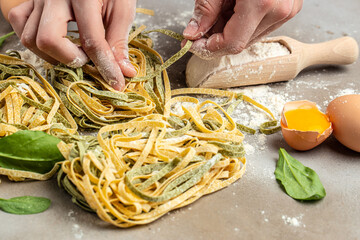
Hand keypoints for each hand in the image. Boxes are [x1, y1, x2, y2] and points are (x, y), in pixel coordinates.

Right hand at [7, 0, 136, 89]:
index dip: (105, 66)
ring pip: (29, 37)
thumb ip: (119, 40)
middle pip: (48, 39)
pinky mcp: (31, 0)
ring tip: (74, 52)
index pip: (92, 40)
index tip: (116, 83)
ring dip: (53, 54)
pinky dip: (33, 39)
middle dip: (70, 59)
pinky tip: (54, 42)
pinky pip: (19, 23)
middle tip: (87, 59)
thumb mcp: (122, 9)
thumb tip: (124, 72)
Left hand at [183, 0, 302, 58]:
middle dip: (217, 40)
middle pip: (241, 43)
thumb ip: (205, 10)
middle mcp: (279, 10)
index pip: (232, 43)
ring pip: (251, 38)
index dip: (209, 48)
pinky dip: (244, 24)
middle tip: (200, 29)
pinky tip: (234, 10)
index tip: (194, 43)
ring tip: (220, 12)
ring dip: (230, 32)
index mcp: (262, 2)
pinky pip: (262, 27)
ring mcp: (288, 10)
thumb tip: (193, 33)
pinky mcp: (290, 8)